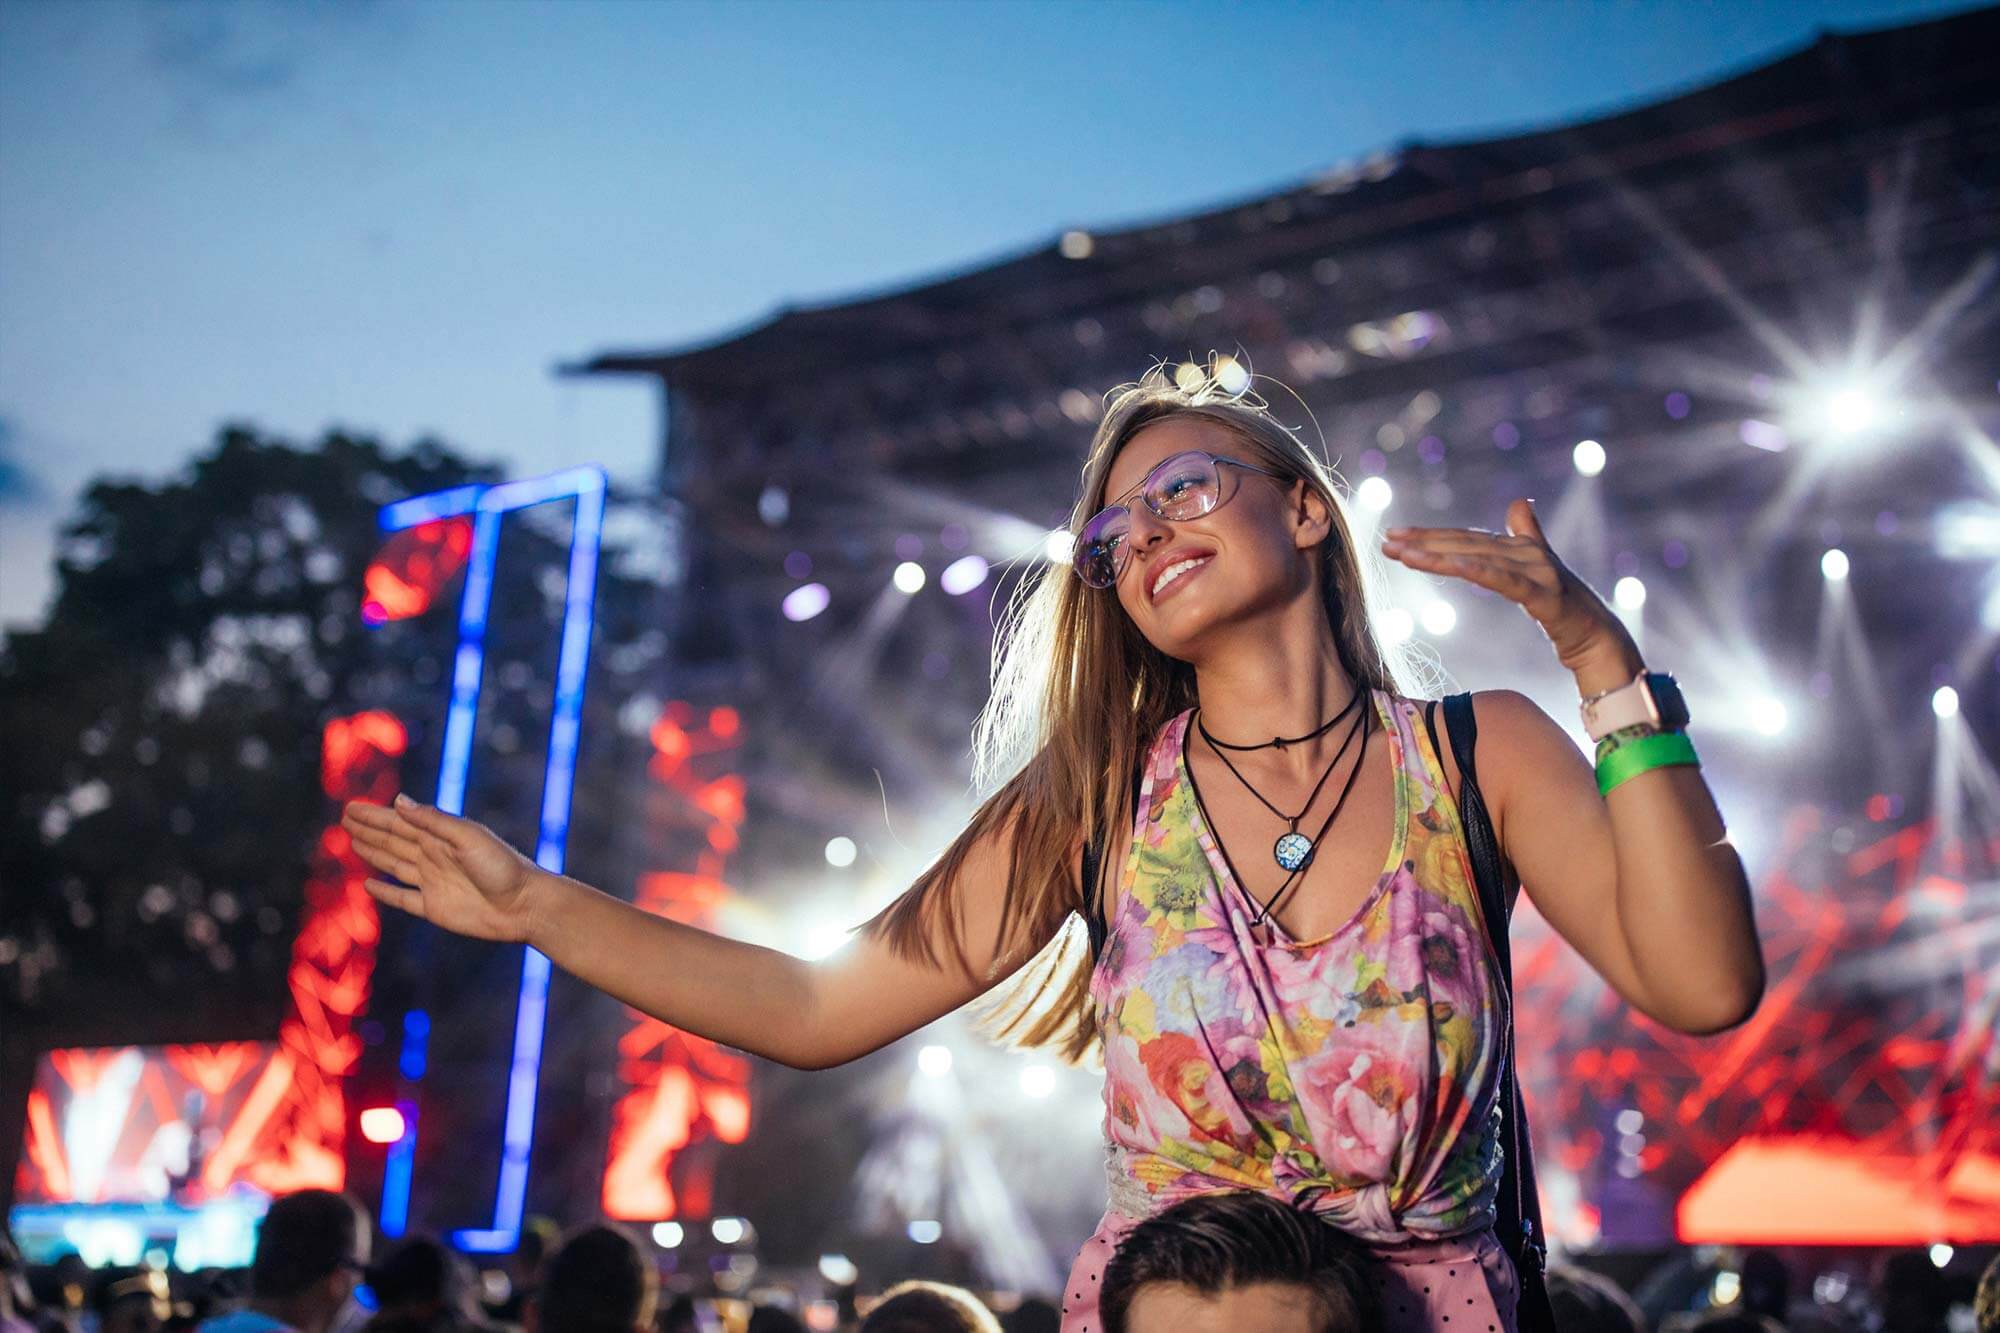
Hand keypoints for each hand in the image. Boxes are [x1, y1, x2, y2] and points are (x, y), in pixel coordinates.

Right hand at [341, 795, 544, 942]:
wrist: (524, 905)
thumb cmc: (503, 866)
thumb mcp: (469, 838)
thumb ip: (434, 822)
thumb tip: (399, 801)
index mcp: (442, 836)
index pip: (401, 822)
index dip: (375, 815)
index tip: (351, 808)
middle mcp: (434, 857)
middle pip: (394, 840)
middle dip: (369, 829)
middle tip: (345, 818)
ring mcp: (433, 882)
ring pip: (394, 864)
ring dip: (373, 853)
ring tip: (352, 841)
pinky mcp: (434, 908)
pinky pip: (402, 898)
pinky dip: (385, 892)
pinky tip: (369, 884)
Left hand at [1377, 497, 1638, 673]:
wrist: (1600, 640)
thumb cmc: (1567, 609)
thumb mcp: (1539, 573)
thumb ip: (1529, 536)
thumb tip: (1520, 502)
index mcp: (1520, 549)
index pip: (1466, 539)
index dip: (1431, 536)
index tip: (1395, 535)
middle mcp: (1527, 552)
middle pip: (1465, 544)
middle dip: (1423, 543)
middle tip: (1386, 542)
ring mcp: (1538, 570)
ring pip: (1478, 558)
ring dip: (1437, 555)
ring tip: (1402, 554)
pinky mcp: (1546, 594)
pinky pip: (1504, 580)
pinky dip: (1476, 570)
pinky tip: (1449, 566)